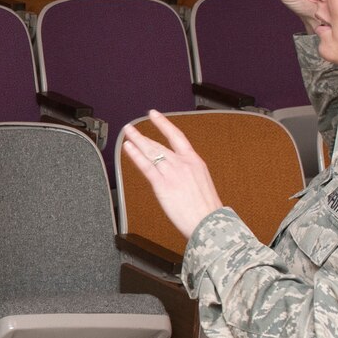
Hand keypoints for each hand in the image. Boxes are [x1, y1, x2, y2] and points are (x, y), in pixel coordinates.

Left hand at [120, 110, 224, 239]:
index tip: (154, 115)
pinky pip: (146, 166)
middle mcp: (183, 163)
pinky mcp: (163, 184)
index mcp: (195, 161)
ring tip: (127, 133)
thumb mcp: (202, 183)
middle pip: (159, 144)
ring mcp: (172, 173)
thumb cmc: (207, 209)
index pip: (177, 136)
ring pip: (151, 152)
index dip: (164, 124)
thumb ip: (188, 175)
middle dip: (143, 135)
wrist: (210, 222)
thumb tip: (176, 174)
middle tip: (131, 127)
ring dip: (137, 141)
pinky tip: (128, 148)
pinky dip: (136, 155)